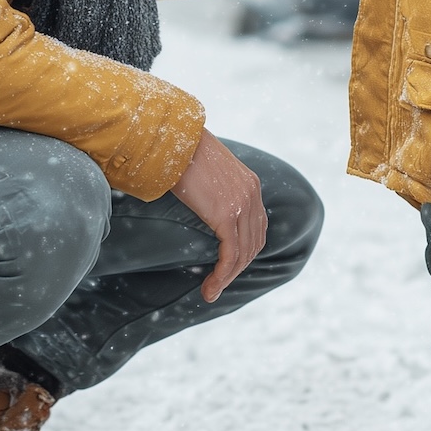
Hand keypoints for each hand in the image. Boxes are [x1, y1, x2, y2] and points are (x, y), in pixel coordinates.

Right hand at [171, 130, 267, 302]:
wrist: (173, 138)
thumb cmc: (181, 151)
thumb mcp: (206, 170)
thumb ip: (214, 188)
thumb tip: (201, 201)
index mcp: (250, 183)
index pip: (258, 227)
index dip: (246, 251)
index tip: (228, 266)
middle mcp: (252, 194)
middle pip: (254, 244)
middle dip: (237, 269)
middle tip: (217, 284)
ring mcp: (242, 204)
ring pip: (243, 254)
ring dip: (228, 278)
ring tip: (211, 291)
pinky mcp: (226, 214)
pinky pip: (230, 254)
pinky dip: (222, 276)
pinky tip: (210, 287)